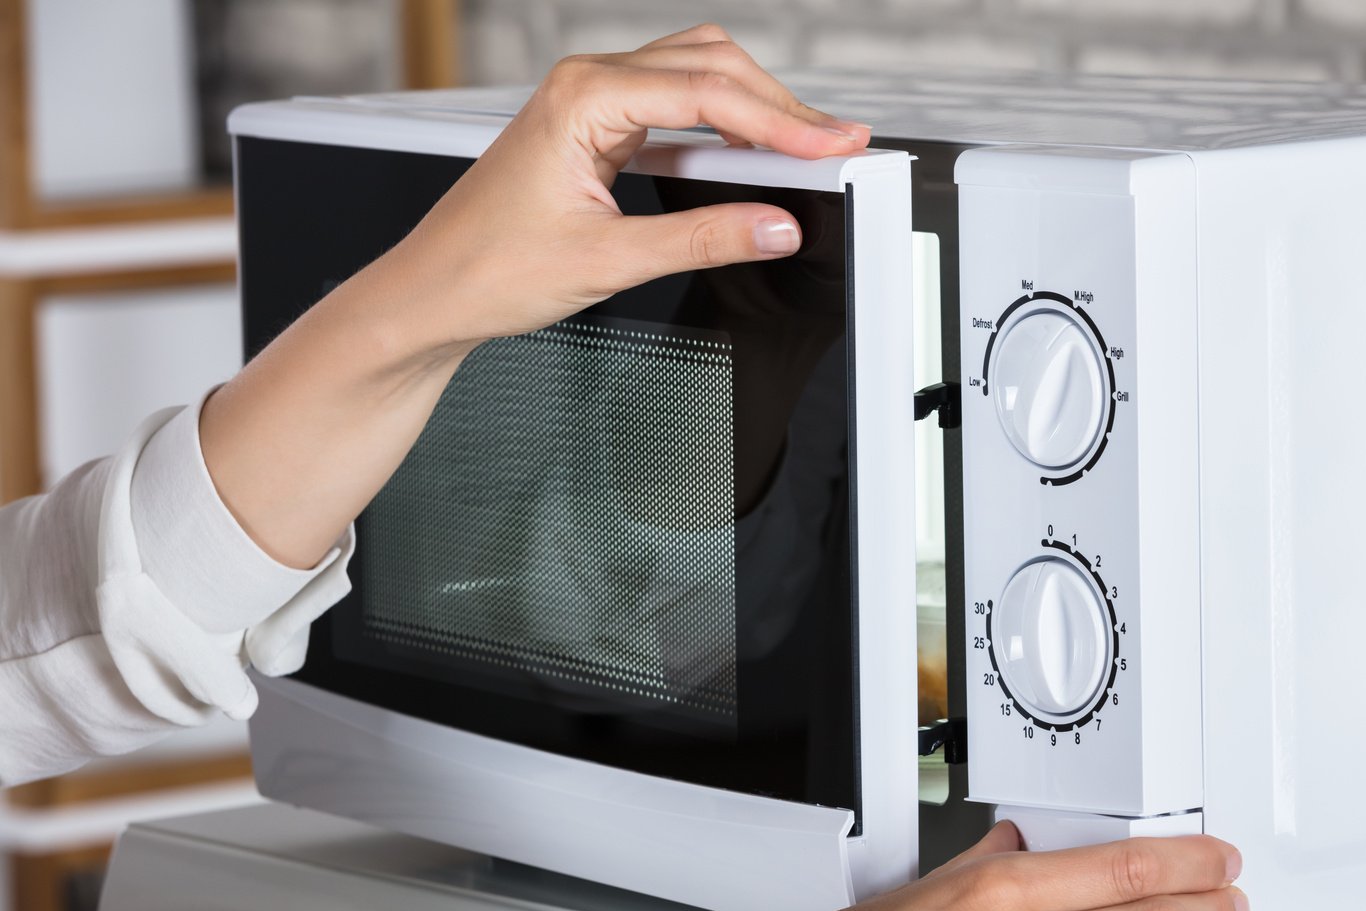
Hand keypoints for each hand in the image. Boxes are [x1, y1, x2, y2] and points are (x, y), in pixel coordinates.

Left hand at [199, 26, 867, 567]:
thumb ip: (703, 238)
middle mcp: (586, 85)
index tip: (833, 144)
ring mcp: (590, 102)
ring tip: (808, 147)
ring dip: (754, 109)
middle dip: (780, 104)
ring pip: (696, 77)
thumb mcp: (609, 261)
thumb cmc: (488, 271)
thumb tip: (775, 226)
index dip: (782, 120)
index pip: (708, 93)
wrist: (432, 294)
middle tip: (839, 142)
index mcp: (584, 97)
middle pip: (711, 65)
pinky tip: (751, 157)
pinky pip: (674, 107)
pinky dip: (722, 127)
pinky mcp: (595, 129)